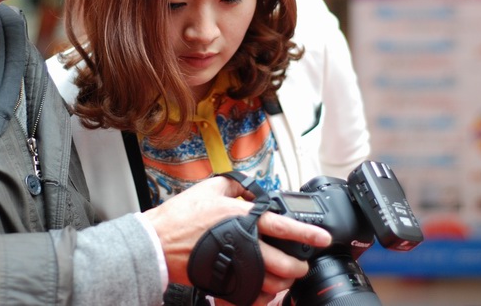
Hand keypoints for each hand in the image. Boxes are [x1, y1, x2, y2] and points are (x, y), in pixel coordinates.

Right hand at [142, 176, 330, 303]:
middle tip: (302, 265)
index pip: (283, 226)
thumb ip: (235, 185)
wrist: (158, 242)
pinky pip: (252, 296)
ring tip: (285, 279)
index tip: (322, 238)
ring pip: (272, 284)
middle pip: (284, 263)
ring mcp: (235, 266)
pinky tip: (263, 291)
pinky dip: (262, 296)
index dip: (307, 233)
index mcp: (243, 218)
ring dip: (283, 283)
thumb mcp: (210, 188)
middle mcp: (243, 243)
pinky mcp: (224, 283)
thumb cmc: (181, 216)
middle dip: (299, 267)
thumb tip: (251, 189)